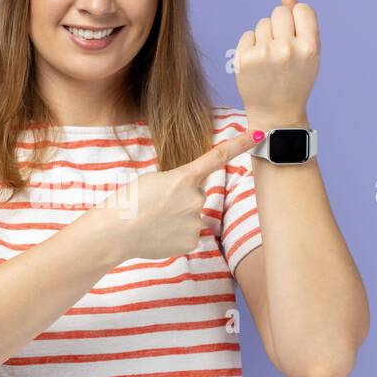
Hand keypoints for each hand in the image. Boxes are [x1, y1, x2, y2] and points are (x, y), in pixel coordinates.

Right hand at [103, 128, 258, 261]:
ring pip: (193, 216)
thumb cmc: (129, 201)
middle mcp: (195, 198)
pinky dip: (177, 234)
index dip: (242, 144)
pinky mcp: (192, 241)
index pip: (218, 156)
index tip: (262, 135)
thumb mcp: (154, 180)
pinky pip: (190, 234)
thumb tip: (191, 199)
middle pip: (197, 195)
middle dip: (181, 199)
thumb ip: (178, 183)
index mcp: (184, 177)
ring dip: (178, 218)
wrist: (115, 232)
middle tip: (157, 206)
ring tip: (155, 222)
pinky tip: (160, 234)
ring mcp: (195, 221)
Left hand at [234, 0, 319, 120]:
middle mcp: (287, 49)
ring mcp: (264, 54)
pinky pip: (248, 35)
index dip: (298, 20)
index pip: (302, 9)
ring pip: (262, 23)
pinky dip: (251, 46)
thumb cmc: (295, 80)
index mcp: (309, 47)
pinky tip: (257, 63)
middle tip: (282, 49)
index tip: (296, 37)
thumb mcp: (307, 53)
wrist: (276, 113)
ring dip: (265, 36)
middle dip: (280, 26)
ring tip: (270, 59)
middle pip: (280, 12)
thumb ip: (302, 23)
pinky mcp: (244, 59)